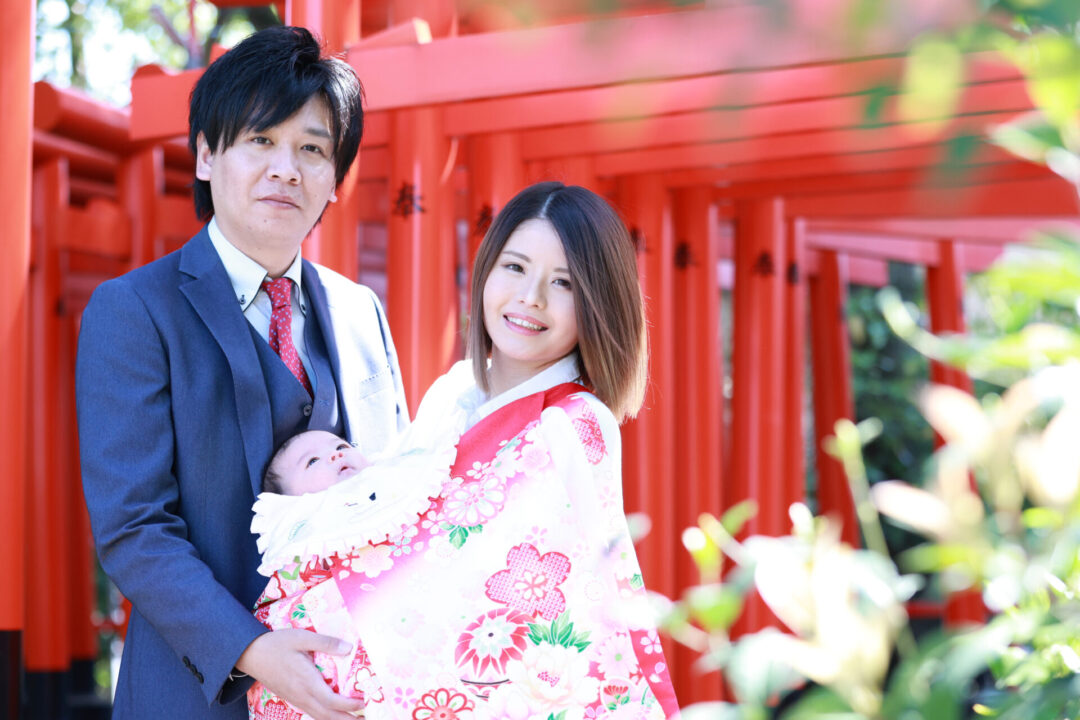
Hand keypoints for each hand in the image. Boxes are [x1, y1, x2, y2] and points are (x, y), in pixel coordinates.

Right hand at [237, 628, 362, 719]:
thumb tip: (349, 648)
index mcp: (306, 681)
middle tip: (365, 717)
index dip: (349, 705)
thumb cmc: (276, 643)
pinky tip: (332, 712)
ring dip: (336, 719)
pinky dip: (325, 716)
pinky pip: (311, 712)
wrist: (250, 654)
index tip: (364, 702)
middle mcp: (301, 695)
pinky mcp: (290, 698)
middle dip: (347, 718)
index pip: (331, 701)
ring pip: (318, 716)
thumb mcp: (302, 637)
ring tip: (353, 717)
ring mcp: (295, 699)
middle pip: (327, 715)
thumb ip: (326, 642)